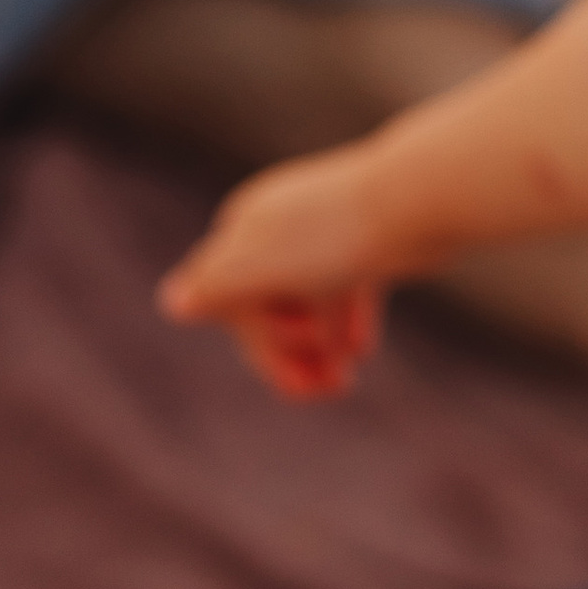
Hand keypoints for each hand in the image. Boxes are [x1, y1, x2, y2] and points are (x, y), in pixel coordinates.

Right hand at [157, 142, 392, 400]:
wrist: (417, 199)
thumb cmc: (335, 237)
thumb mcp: (262, 268)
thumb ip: (214, 286)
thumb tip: (170, 302)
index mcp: (243, 225)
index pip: (228, 300)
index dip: (260, 349)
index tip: (297, 388)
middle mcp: (277, 223)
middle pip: (268, 303)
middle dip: (292, 352)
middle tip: (330, 389)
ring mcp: (322, 229)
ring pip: (307, 298)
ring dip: (320, 344)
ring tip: (344, 380)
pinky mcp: (363, 236)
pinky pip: (341, 285)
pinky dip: (344, 319)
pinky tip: (360, 349)